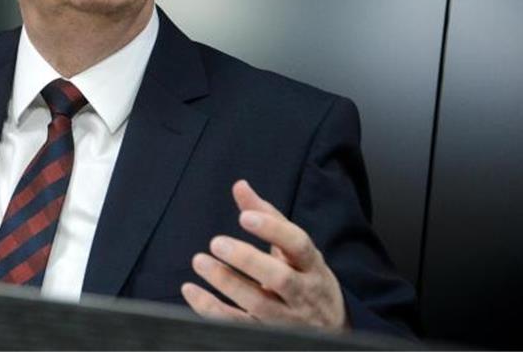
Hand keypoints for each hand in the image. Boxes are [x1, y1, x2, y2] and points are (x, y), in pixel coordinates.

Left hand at [181, 179, 347, 330]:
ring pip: (258, 304)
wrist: (331, 329)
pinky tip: (191, 290)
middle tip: (217, 242)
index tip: (244, 216)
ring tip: (201, 261)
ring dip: (226, 282)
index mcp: (311, 265)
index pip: (298, 245)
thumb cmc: (305, 278)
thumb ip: (267, 216)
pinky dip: (211, 308)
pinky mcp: (267, 336)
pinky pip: (237, 324)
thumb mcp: (293, 248)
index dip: (273, 230)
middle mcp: (302, 293)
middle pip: (279, 278)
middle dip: (247, 260)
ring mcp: (286, 318)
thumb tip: (240, 186)